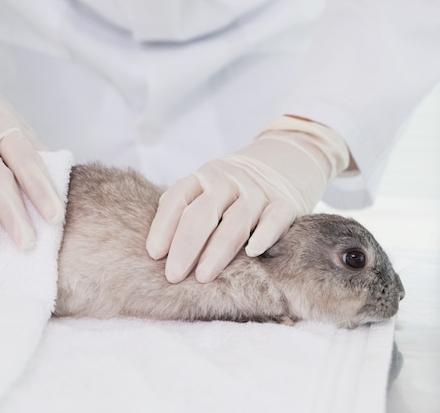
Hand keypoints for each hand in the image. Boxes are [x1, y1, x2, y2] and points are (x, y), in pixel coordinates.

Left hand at [146, 116, 349, 282]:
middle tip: (173, 275)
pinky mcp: (285, 203)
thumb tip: (159, 255)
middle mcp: (228, 181)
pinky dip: (264, 234)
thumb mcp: (206, 191)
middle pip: (203, 213)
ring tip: (203, 276)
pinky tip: (253, 251)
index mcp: (203, 178)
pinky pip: (274, 219)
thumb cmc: (232, 192)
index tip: (154, 254)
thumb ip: (185, 213)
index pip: (178, 199)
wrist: (283, 163)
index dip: (164, 226)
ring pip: (235, 221)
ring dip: (217, 250)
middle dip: (186, 245)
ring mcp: (257, 192)